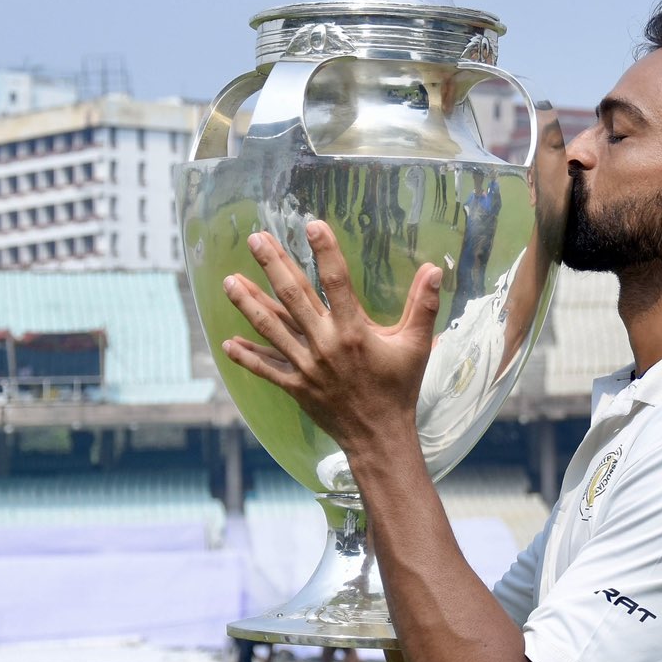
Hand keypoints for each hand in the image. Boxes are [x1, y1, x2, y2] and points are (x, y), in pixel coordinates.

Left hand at [221, 221, 442, 458]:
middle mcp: (325, 344)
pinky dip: (246, 356)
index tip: (312, 225)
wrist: (379, 436)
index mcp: (354, 331)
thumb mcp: (417, 345)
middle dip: (273, 266)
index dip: (325, 252)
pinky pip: (265, 369)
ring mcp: (305, 366)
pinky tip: (227, 343)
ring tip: (229, 281)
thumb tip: (434, 269)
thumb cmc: (399, 388)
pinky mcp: (295, 386)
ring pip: (271, 329)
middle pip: (293, 298)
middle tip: (256, 239)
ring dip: (248, 304)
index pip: (336, 282)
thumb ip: (423, 306)